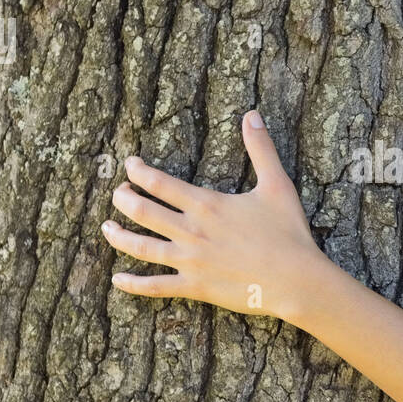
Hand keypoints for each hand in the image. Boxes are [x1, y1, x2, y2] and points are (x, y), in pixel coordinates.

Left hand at [101, 109, 323, 320]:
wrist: (296, 279)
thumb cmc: (288, 232)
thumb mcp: (277, 185)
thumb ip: (261, 149)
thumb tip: (252, 115)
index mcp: (206, 204)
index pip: (159, 183)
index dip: (139, 172)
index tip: (130, 165)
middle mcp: (191, 231)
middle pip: (143, 211)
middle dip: (124, 200)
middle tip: (118, 193)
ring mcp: (190, 261)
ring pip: (142, 247)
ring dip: (119, 236)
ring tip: (106, 228)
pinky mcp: (195, 287)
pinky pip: (156, 286)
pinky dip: (133, 284)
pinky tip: (117, 279)